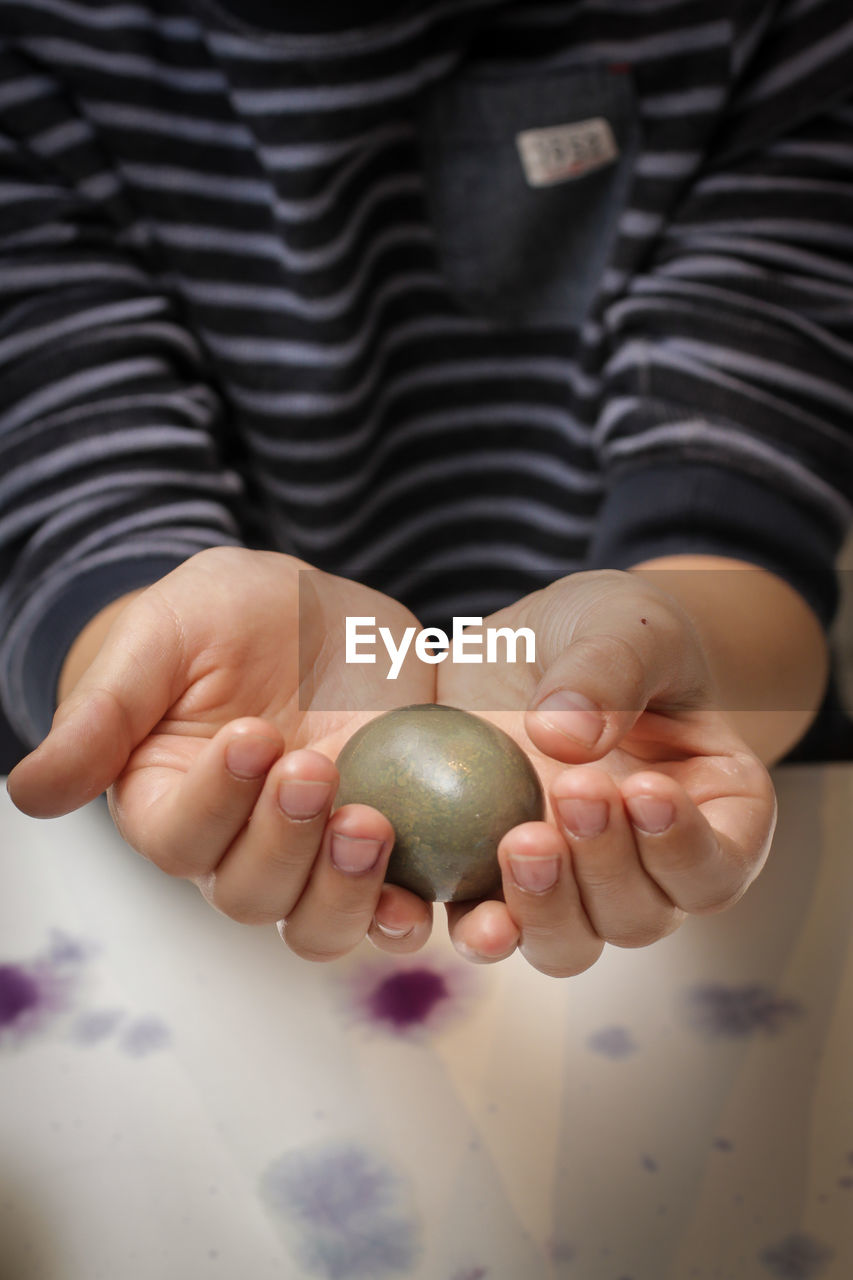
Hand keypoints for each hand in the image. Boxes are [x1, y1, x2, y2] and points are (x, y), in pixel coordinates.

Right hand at [8, 548, 435, 960]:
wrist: (308, 610)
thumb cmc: (218, 618)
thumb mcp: (160, 638)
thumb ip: (103, 711)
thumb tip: (27, 791)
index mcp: (170, 804)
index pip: (179, 837)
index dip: (214, 801)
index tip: (250, 734)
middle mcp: (239, 846)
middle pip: (251, 894)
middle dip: (284, 840)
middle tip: (313, 768)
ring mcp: (316, 852)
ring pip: (318, 921)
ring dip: (346, 888)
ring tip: (372, 823)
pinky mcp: (386, 842)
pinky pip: (393, 905)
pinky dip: (409, 909)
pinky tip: (426, 891)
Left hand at [436, 570, 776, 976]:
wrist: (538, 638)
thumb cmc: (611, 628)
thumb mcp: (624, 622)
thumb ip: (609, 669)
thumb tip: (565, 737)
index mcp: (711, 815)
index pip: (717, 867)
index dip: (686, 848)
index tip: (643, 788)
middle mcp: (644, 869)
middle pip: (640, 916)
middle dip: (607, 867)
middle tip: (574, 792)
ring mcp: (569, 883)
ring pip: (568, 943)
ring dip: (544, 909)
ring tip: (518, 842)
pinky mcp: (494, 877)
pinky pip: (485, 925)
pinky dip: (470, 923)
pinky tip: (447, 902)